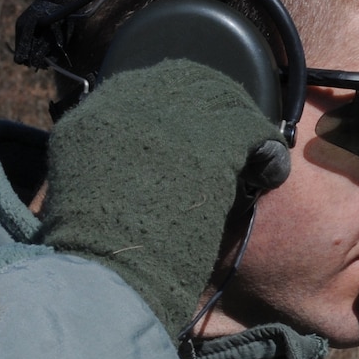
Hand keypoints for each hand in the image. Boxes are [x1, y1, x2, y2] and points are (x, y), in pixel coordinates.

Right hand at [39, 59, 288, 333]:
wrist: (107, 277)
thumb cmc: (96, 255)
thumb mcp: (86, 190)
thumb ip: (112, 160)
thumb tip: (142, 157)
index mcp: (92, 118)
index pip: (145, 85)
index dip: (179, 99)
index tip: (197, 119)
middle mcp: (127, 107)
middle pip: (187, 81)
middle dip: (217, 103)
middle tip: (238, 129)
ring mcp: (169, 124)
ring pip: (223, 100)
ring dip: (244, 125)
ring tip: (258, 149)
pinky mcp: (208, 148)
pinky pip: (251, 129)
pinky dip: (268, 149)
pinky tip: (273, 168)